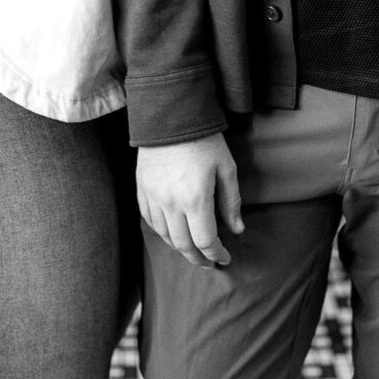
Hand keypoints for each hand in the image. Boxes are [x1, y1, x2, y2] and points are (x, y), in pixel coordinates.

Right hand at [136, 134, 243, 266]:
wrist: (171, 115)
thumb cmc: (204, 140)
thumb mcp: (226, 167)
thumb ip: (231, 201)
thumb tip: (236, 229)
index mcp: (196, 199)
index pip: (205, 241)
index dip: (216, 254)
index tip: (225, 258)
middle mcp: (171, 204)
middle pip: (183, 245)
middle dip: (198, 258)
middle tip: (209, 262)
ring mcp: (153, 197)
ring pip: (165, 236)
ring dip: (180, 248)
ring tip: (192, 251)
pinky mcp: (142, 189)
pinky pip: (149, 221)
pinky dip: (162, 233)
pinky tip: (171, 233)